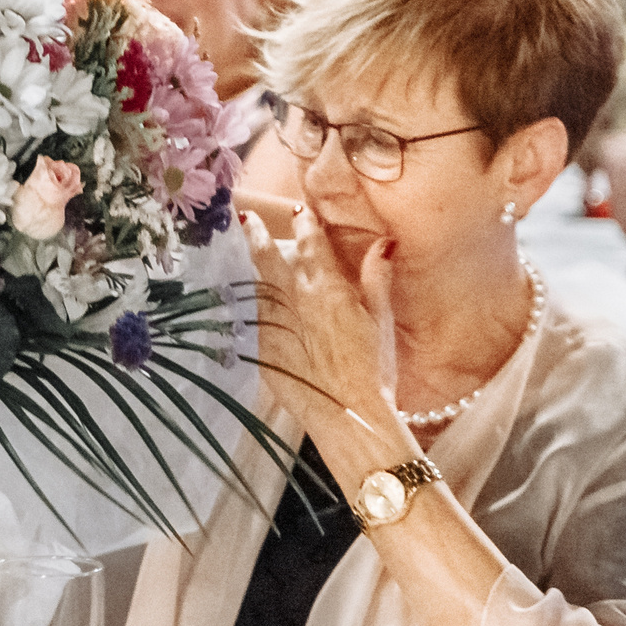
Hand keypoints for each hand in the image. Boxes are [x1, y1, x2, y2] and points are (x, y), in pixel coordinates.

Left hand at [244, 203, 397, 442]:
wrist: (350, 415)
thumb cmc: (374, 371)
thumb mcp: (383, 321)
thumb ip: (377, 278)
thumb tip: (384, 243)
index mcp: (327, 289)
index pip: (312, 246)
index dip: (305, 225)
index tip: (299, 210)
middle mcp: (296, 301)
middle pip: (271, 259)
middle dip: (260, 235)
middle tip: (248, 218)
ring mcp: (274, 323)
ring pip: (257, 283)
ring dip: (251, 264)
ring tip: (242, 247)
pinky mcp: (261, 348)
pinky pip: (250, 315)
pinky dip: (248, 300)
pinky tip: (243, 295)